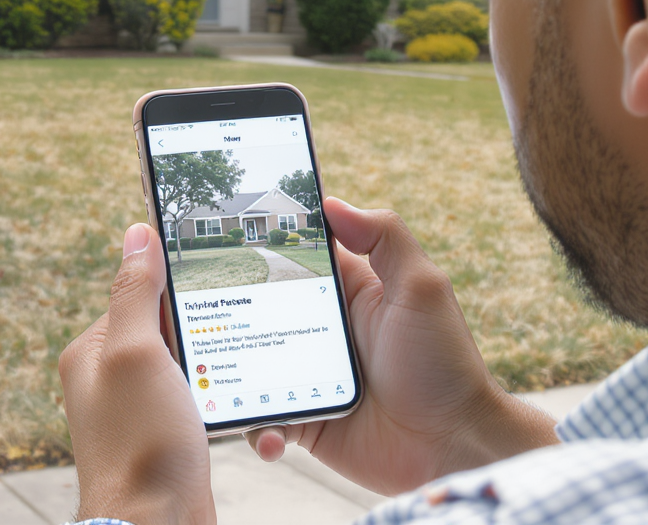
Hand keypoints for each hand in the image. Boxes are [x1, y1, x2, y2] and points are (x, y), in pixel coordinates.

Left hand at [59, 224, 216, 524]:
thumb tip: (136, 234)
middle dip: (200, 328)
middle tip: (237, 324)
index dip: (174, 287)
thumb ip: (136, 293)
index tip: (214, 276)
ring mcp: (136, 411)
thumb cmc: (140, 445)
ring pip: (185, 364)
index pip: (136, 295)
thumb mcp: (138, 353)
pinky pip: (197, 399)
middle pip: (165, 328)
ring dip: (214, 364)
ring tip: (239, 367)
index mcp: (92, 353)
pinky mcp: (164, 437)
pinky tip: (238, 401)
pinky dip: (218, 396)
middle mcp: (109, 380)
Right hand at [244, 198, 559, 494]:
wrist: (452, 446)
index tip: (224, 240)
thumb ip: (385, 237)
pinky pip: (262, 422)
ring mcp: (307, 378)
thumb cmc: (444, 364)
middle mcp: (320, 332)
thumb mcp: (423, 288)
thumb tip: (333, 201)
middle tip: (195, 316)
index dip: (259, 246)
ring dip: (229, 377)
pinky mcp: (304, 421)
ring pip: (248, 367)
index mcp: (347, 293)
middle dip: (224, 313)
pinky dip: (259, 430)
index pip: (294, 258)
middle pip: (257, 313)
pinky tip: (274, 437)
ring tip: (219, 386)